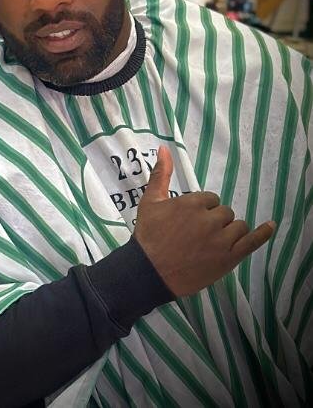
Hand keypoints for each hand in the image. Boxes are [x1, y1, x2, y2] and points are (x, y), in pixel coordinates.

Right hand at [133, 145, 274, 295]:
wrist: (149, 271)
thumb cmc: (148, 235)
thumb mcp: (150, 201)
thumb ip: (160, 174)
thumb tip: (165, 148)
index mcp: (191, 203)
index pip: (210, 199)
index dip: (202, 208)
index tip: (191, 220)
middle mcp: (208, 219)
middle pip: (224, 212)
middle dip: (214, 219)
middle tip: (197, 233)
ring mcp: (221, 240)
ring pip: (238, 226)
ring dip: (229, 230)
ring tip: (213, 240)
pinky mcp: (228, 258)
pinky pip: (252, 242)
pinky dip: (264, 233)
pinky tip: (271, 225)